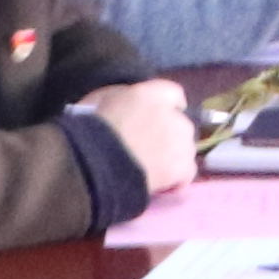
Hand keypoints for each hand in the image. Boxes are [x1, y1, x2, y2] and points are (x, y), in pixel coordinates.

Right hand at [82, 78, 198, 195]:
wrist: (97, 163)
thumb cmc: (92, 130)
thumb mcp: (99, 101)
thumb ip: (120, 99)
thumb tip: (121, 105)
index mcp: (153, 95)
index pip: (173, 94)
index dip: (167, 106)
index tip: (157, 116)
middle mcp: (174, 115)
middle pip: (180, 122)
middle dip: (169, 133)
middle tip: (149, 146)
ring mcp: (182, 142)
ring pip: (185, 148)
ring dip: (173, 155)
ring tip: (153, 168)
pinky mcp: (183, 167)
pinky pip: (187, 173)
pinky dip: (177, 179)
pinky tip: (162, 184)